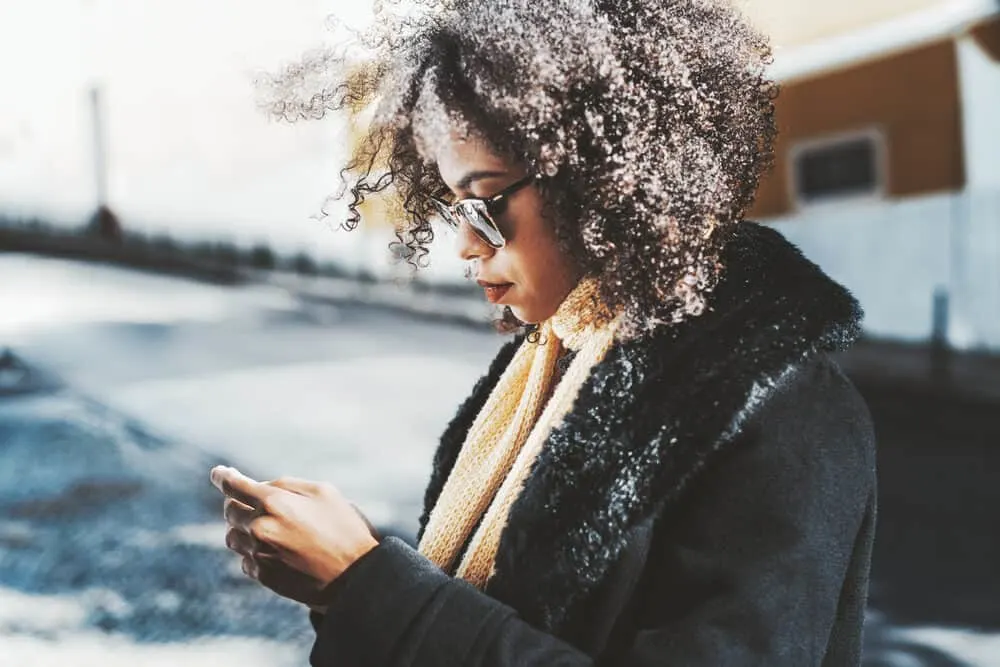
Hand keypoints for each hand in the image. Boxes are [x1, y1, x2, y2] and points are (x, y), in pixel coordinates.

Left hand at [211, 467, 380, 607]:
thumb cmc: (344, 528)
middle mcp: (260, 527)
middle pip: (230, 510)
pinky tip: (274, 550)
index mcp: (274, 502)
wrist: (355, 576)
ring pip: (232, 536)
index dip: (222, 476)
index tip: (218, 473)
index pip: (234, 485)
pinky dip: (253, 551)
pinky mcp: (262, 576)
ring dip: (243, 528)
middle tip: (255, 503)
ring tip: (267, 529)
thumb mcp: (324, 492)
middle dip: (239, 503)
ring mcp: (258, 554)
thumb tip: (262, 487)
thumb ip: (288, 485)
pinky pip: (244, 558)